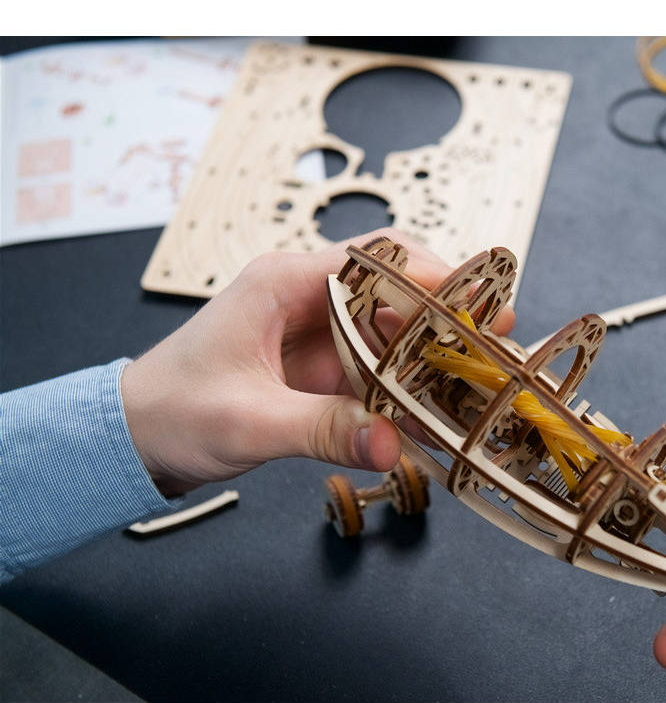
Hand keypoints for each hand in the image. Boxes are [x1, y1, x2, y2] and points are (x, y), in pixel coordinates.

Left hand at [121, 230, 513, 496]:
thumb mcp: (248, 421)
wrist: (134, 438)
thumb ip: (322, 429)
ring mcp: (318, 334)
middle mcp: (307, 299)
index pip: (373, 259)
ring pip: (393, 327)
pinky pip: (378, 368)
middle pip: (395, 286)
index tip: (475, 303)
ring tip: (479, 375)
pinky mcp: (322, 368)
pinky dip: (409, 387)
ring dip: (433, 350)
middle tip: (495, 335)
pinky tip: (436, 413)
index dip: (430, 276)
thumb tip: (388, 443)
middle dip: (446, 309)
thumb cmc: (172, 411)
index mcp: (284, 283)